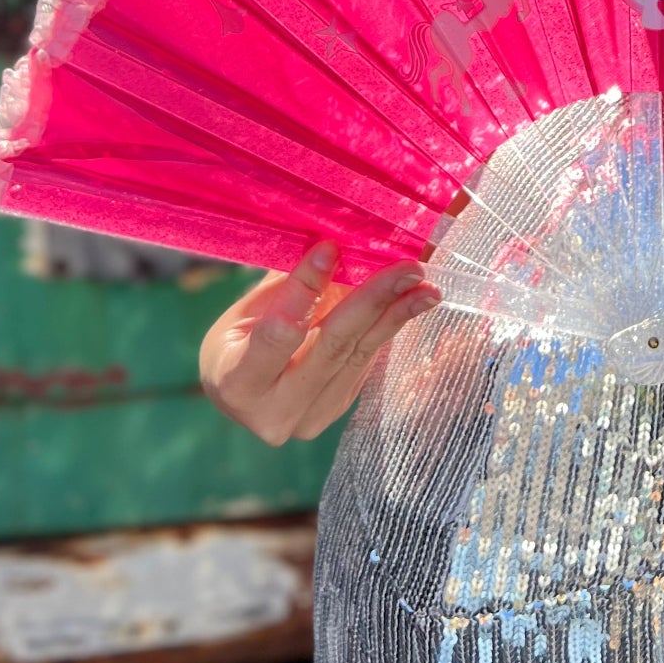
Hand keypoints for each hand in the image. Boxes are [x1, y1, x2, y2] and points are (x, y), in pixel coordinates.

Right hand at [199, 241, 442, 444]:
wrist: (243, 390)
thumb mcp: (246, 311)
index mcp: (238, 384)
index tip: (331, 249)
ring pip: (359, 356)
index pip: (278, 334)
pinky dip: (391, 328)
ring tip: (427, 286)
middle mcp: (275, 412)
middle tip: (408, 266)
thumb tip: (334, 244)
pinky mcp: (338, 408)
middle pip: (331, 347)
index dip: (304, 290)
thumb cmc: (237, 339)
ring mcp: (311, 418)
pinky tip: (414, 303)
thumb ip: (286, 285)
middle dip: (374, 300)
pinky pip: (368, 362)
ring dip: (397, 315)